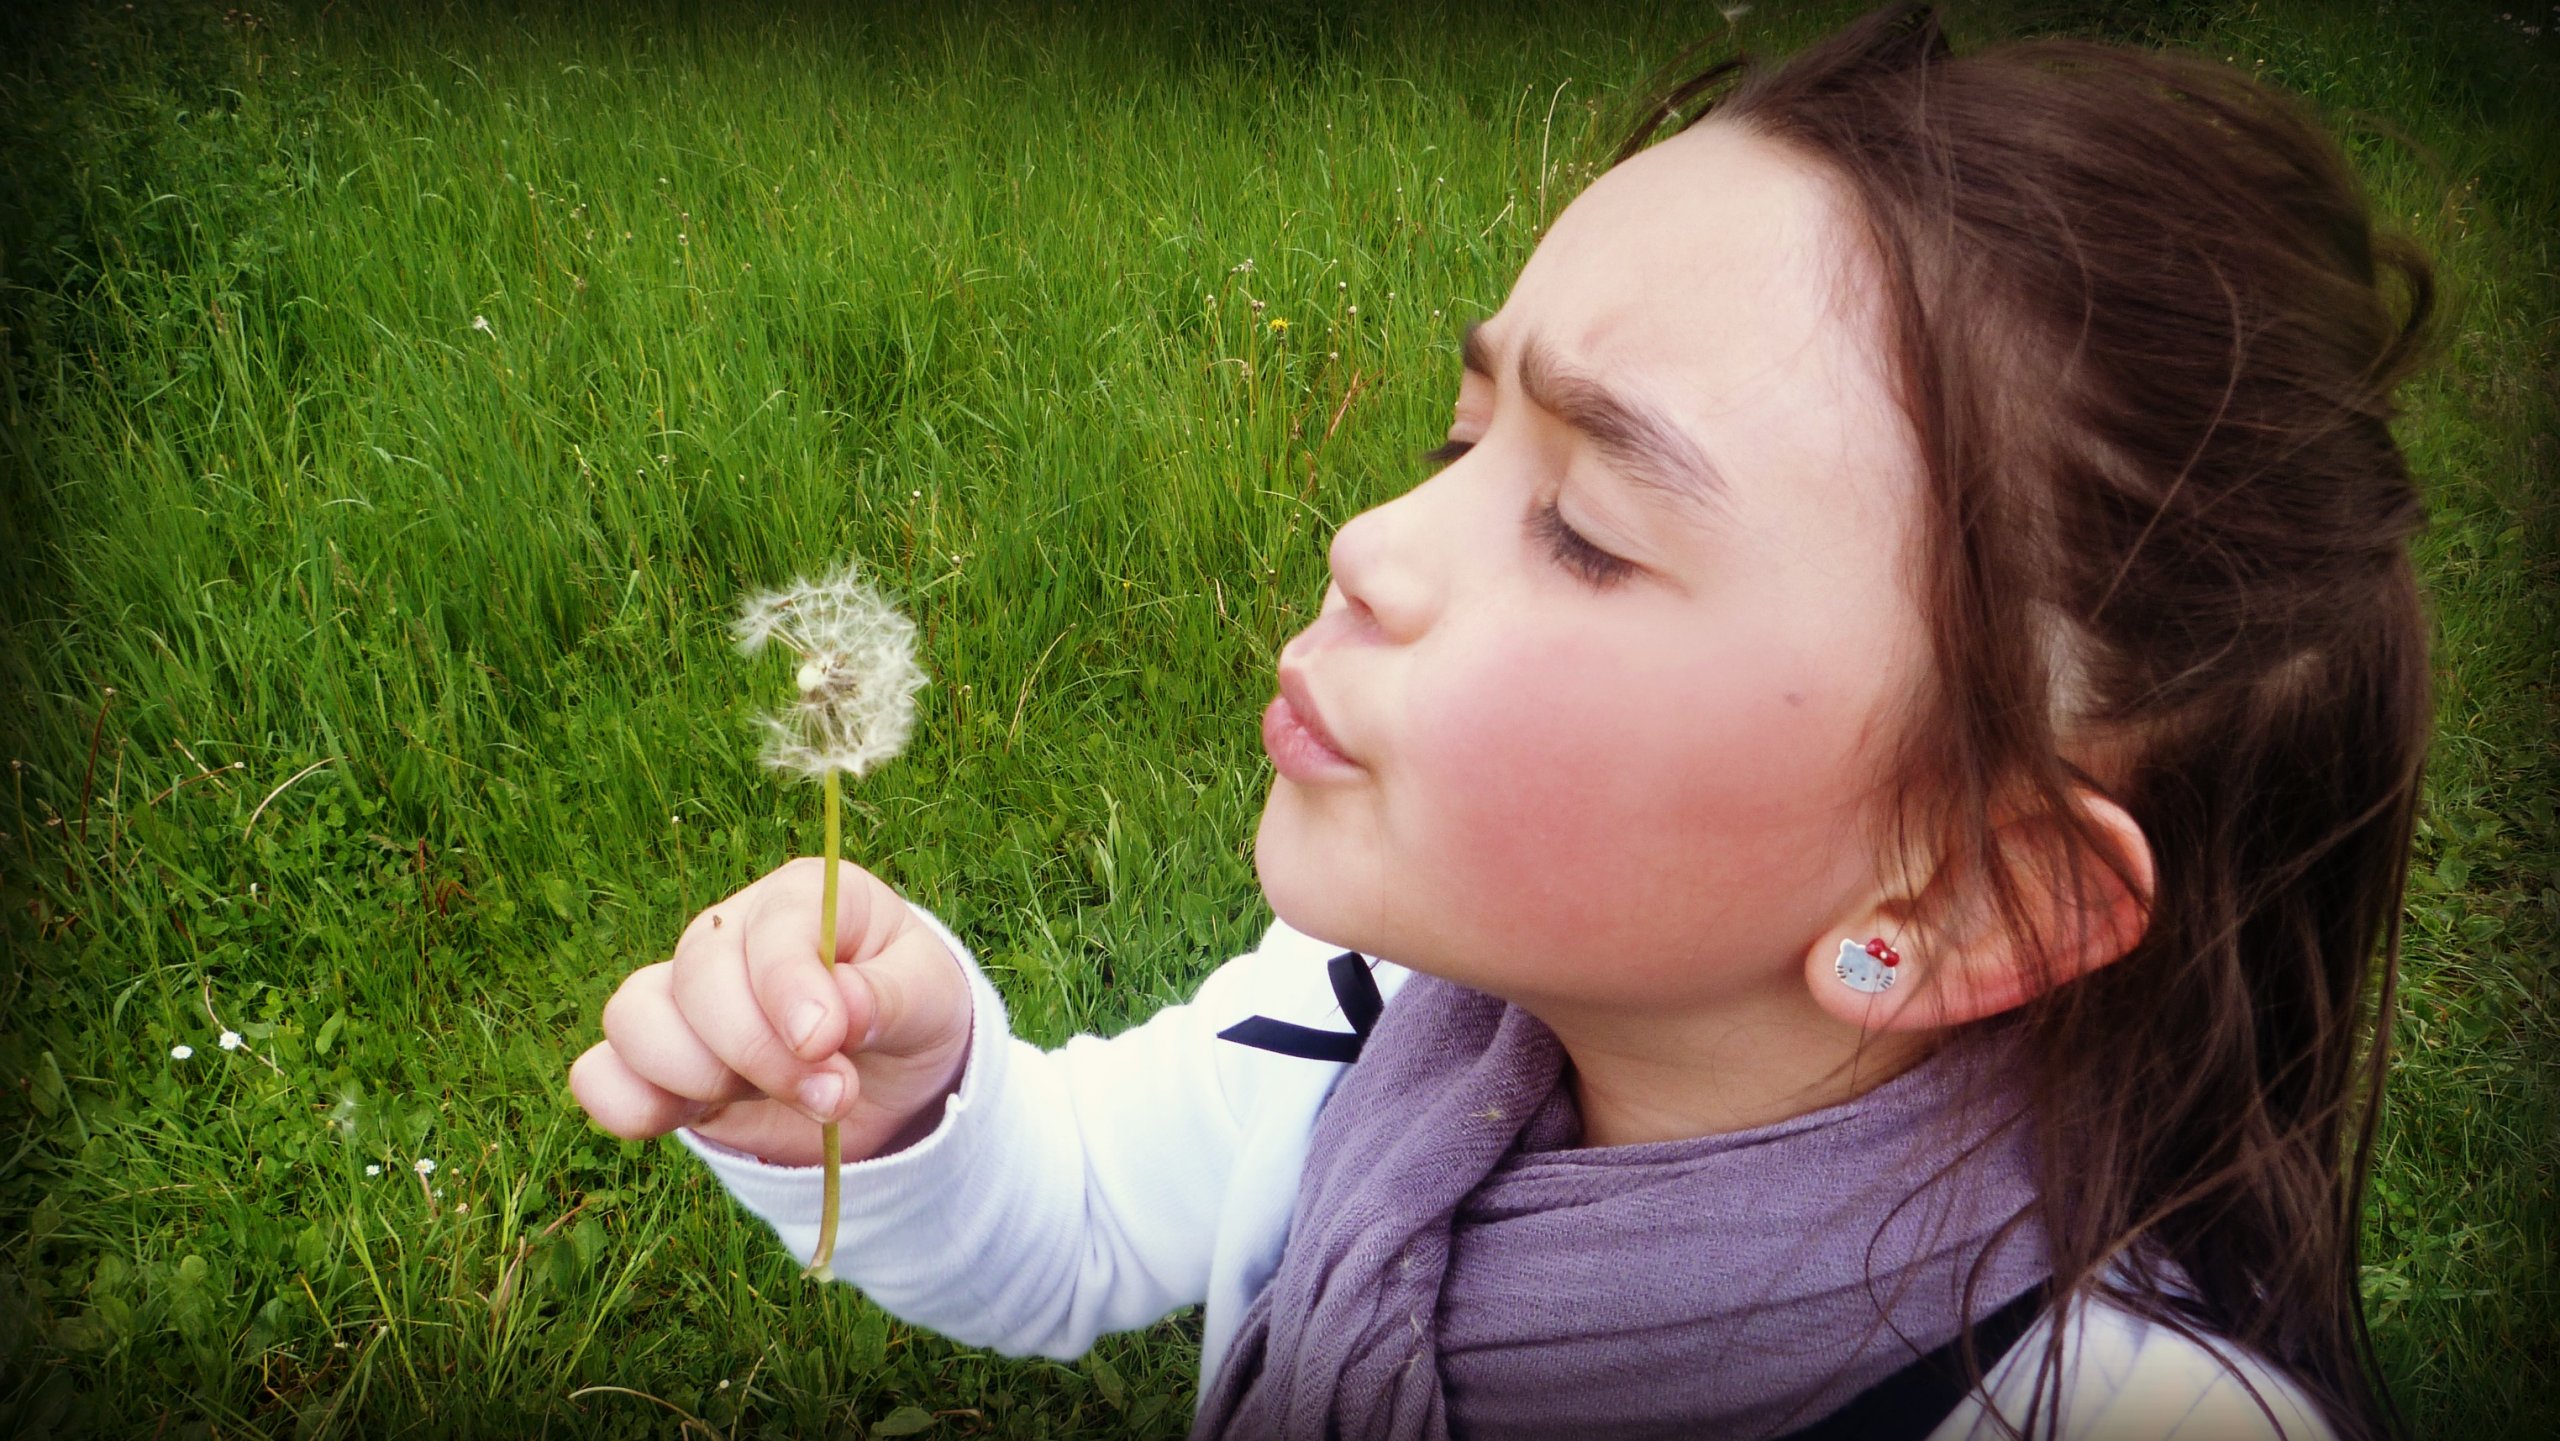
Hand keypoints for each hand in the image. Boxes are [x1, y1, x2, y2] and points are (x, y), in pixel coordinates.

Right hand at [569, 857, 972, 1166]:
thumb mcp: (929, 996)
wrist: (893, 1075)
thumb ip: (887, 997)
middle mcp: (728, 938)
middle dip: (757, 1051)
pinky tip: (699, 1117)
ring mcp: (685, 1000)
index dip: (787, 986)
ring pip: (633, 1018)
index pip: (770, 927)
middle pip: (696, 975)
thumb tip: (837, 1013)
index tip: (825, 1042)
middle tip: (832, 1095)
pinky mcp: (659, 1065)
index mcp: (800, 900)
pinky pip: (598, 1074)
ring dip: (697, 1076)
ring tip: (771, 1100)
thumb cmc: (910, 1011)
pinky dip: (631, 1106)